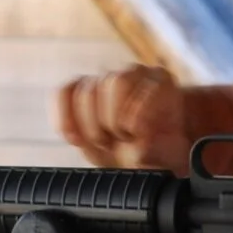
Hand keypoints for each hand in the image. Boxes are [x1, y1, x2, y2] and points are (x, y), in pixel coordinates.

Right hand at [53, 65, 189, 170]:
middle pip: (113, 81)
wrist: (140, 159)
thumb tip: (140, 148)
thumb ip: (158, 150)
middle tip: (120, 141)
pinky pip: (64, 93)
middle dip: (113, 120)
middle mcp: (134, 73)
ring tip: (105, 143)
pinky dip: (65, 118)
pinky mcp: (79, 90)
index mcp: (162, 81)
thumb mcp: (169, 157)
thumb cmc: (158, 155)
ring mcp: (104, 79)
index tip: (137, 137)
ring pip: (86, 91)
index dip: (138, 115)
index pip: (145, 85)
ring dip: (91, 126)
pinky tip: (76, 140)